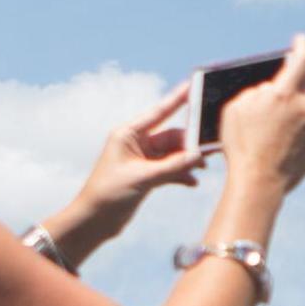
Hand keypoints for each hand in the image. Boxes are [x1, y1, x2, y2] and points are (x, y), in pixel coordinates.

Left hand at [45, 92, 207, 262]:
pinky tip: (192, 182)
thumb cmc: (108, 194)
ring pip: (174, 153)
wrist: (94, 221)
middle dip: (190, 143)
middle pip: (172, 136)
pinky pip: (171, 168)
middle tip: (210, 147)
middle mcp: (136, 143)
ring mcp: (143, 159)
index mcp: (128, 134)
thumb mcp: (143, 178)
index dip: (177, 99)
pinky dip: (182, 174)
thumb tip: (200, 156)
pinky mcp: (147, 174)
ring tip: (203, 168)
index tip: (194, 85)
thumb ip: (173, 166)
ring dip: (188, 160)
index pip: (159, 112)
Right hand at [215, 37, 304, 199]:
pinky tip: (282, 141)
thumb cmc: (240, 144)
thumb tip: (268, 88)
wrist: (258, 182)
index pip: (302, 59)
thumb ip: (254, 92)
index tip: (300, 40)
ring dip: (302, 107)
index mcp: (285, 94)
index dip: (302, 45)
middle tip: (297, 79)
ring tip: (282, 115)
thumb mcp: (236, 109)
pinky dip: (299, 131)